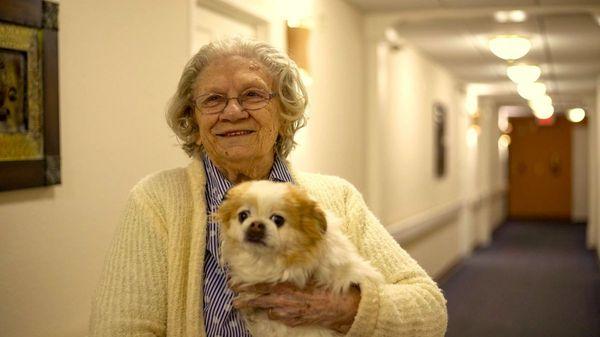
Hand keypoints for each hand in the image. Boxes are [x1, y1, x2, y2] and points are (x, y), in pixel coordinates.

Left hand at [231, 282, 360, 333]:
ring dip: (254, 307)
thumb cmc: (322, 289)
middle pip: (259, 301)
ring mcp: (287, 313)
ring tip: (240, 306)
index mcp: (286, 288)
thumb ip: (292, 275)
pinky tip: (270, 311)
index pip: (261, 287)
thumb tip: (283, 268)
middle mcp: (284, 301)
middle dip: (244, 299)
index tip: (234, 283)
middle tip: (232, 299)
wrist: (336, 307)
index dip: (246, 286)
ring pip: (266, 310)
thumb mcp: (306, 278)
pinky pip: (278, 317)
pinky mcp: (292, 321)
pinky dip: (273, 313)